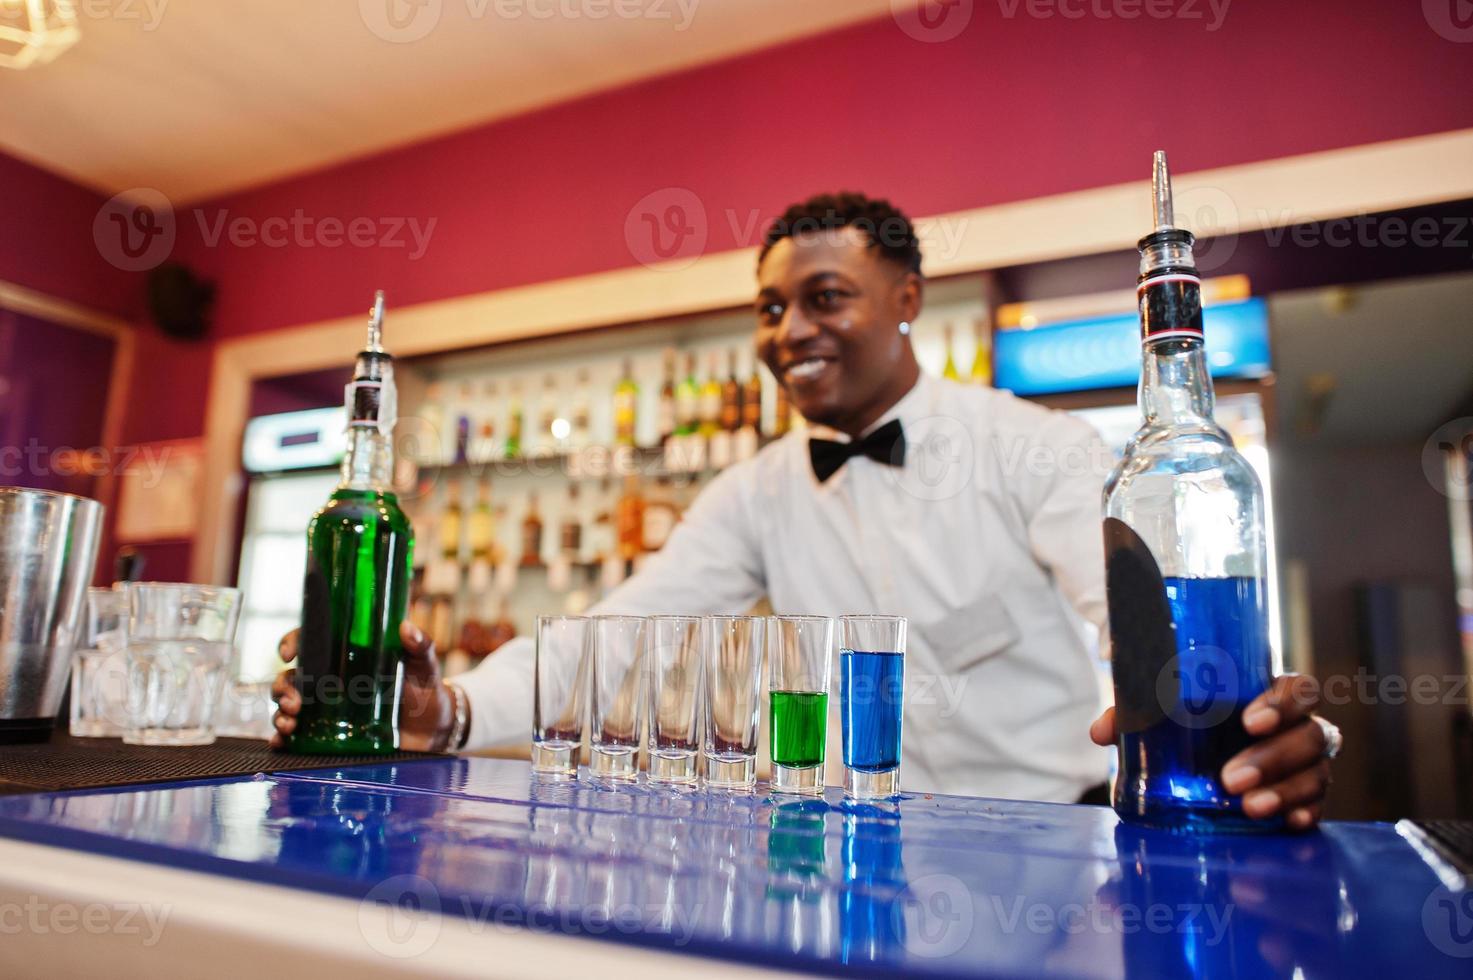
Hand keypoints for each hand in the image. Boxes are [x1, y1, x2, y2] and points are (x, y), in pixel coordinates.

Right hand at [269, 621, 457, 751]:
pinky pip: (296, 736)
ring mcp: (327, 708)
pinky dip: (282, 738)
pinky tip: (282, 742)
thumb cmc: (424, 687)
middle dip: (284, 687)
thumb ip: (419, 646)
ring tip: (291, 722)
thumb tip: (406, 628)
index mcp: (347, 655)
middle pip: (292, 676)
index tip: (288, 653)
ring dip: (280, 713)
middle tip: (295, 702)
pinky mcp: (329, 734)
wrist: (433, 727)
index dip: (292, 641)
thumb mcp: (423, 665)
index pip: (311, 641)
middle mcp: (331, 680)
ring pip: (288, 705)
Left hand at [1090, 673, 1332, 830]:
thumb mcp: (1166, 712)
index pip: (1299, 690)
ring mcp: (1307, 765)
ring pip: (1316, 774)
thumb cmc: (1194, 721)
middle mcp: (1298, 729)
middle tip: (1230, 779)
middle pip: (1309, 736)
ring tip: (1250, 808)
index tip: (1249, 721)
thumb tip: (1100, 732)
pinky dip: (1305, 814)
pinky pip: (1317, 807)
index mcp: (1272, 697)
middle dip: (1273, 758)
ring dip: (1285, 791)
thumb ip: (1135, 713)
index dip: (1283, 704)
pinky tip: (1288, 824)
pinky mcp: (1305, 799)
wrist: (1208, 755)